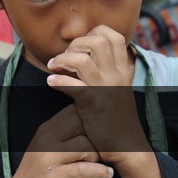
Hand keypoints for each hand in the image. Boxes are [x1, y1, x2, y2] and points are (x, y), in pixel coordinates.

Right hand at [13, 105, 113, 177]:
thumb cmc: (39, 171)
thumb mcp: (46, 147)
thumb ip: (63, 134)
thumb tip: (89, 123)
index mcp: (45, 131)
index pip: (72, 112)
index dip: (89, 120)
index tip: (97, 131)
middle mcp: (46, 140)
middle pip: (80, 124)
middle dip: (94, 136)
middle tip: (100, 148)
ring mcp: (49, 158)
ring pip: (85, 145)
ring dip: (96, 156)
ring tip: (97, 164)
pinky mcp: (56, 176)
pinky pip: (85, 169)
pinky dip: (100, 171)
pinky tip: (106, 173)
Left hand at [46, 25, 155, 171]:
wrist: (127, 145)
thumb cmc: (117, 116)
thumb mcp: (119, 87)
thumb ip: (108, 70)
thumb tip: (88, 54)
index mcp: (123, 69)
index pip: (113, 36)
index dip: (94, 33)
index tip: (81, 45)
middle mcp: (116, 75)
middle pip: (97, 41)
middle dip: (76, 44)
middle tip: (65, 57)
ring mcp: (106, 89)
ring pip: (82, 60)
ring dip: (62, 60)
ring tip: (53, 67)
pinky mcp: (93, 104)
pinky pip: (73, 86)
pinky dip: (58, 82)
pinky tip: (51, 83)